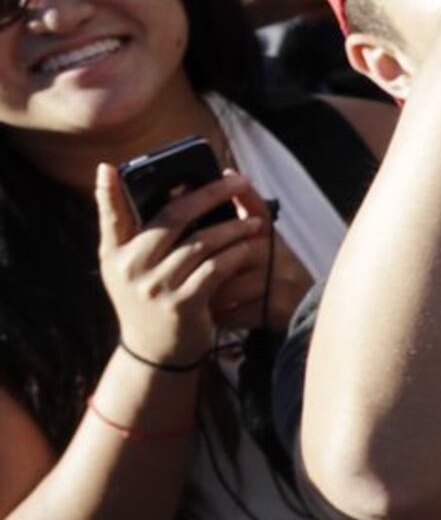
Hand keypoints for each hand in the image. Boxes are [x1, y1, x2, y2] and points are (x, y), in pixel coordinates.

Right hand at [92, 162, 271, 370]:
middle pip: (172, 218)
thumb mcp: (130, 271)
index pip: (111, 217)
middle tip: (237, 180)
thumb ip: (138, 237)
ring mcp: (154, 287)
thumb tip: (158, 192)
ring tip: (254, 222)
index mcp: (114, 255)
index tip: (108, 167)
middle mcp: (129, 269)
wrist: (156, 352)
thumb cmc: (149, 299)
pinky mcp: (181, 305)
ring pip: (201, 243)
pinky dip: (236, 254)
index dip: (107, 193)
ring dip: (233, 229)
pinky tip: (251, 247)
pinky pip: (216, 269)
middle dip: (209, 194)